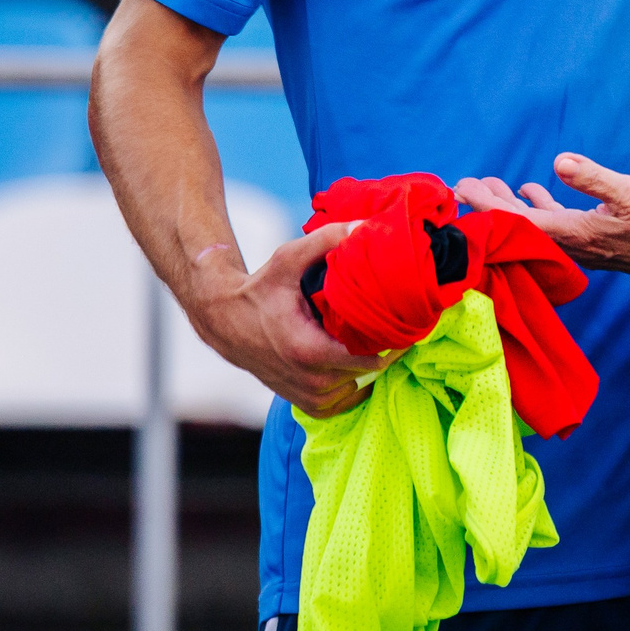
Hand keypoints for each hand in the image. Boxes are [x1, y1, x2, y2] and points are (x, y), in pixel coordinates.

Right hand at [181, 222, 391, 417]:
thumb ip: (326, 240)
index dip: (393, 340)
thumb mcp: (288, 259)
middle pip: (370, 371)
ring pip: (361, 386)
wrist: (225, 322)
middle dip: (386, 349)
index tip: (404, 321)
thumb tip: (364, 226)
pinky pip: (348, 400)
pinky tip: (357, 358)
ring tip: (377, 338)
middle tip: (397, 324)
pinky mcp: (309, 405)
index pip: (371, 358)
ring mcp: (309, 397)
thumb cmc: (258, 290)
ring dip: (371, 365)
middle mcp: (310, 380)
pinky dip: (357, 381)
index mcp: (308, 350)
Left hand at [455, 154, 629, 287]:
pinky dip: (537, 209)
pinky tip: (532, 192)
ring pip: (533, 226)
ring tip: (490, 186)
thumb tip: (558, 161)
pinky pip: (553, 226)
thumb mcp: (629, 192)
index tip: (462, 188)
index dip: (486, 205)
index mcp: (573, 233)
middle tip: (459, 185)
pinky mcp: (591, 242)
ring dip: (510, 206)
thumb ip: (592, 178)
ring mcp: (580, 246)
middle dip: (488, 205)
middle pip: (517, 225)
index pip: (517, 220)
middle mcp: (570, 245)